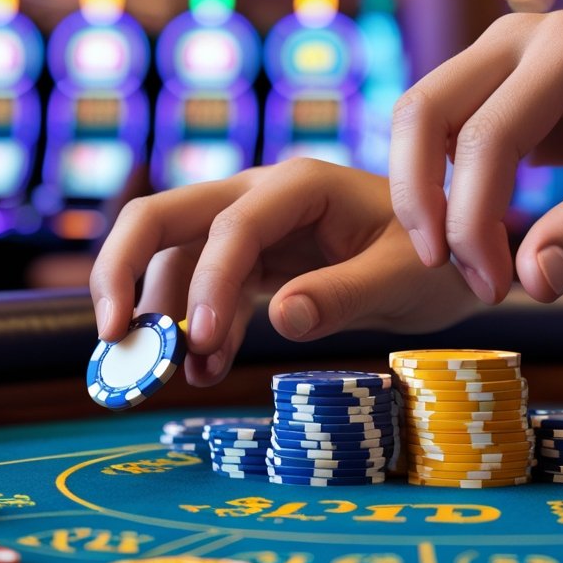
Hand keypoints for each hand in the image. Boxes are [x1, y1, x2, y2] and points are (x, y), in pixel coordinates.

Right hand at [90, 159, 478, 385]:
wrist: (450, 259)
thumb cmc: (435, 259)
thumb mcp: (403, 279)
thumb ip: (344, 295)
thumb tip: (278, 319)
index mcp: (299, 186)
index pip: (230, 226)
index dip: (205, 284)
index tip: (194, 346)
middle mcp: (261, 196)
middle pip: (163, 217)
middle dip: (123, 272)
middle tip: (112, 338)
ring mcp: (250, 226)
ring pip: (173, 259)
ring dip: (162, 315)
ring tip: (180, 376)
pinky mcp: (252, 260)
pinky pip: (200, 288)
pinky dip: (192, 328)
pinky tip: (204, 367)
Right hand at [389, 8, 562, 303]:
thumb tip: (532, 284)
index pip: (487, 139)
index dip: (474, 222)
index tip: (493, 287)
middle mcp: (519, 35)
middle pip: (423, 112)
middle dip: (422, 200)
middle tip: (448, 270)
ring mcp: (499, 49)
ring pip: (418, 116)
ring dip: (422, 190)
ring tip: (459, 256)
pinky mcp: (491, 73)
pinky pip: (439, 124)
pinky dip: (436, 177)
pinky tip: (466, 227)